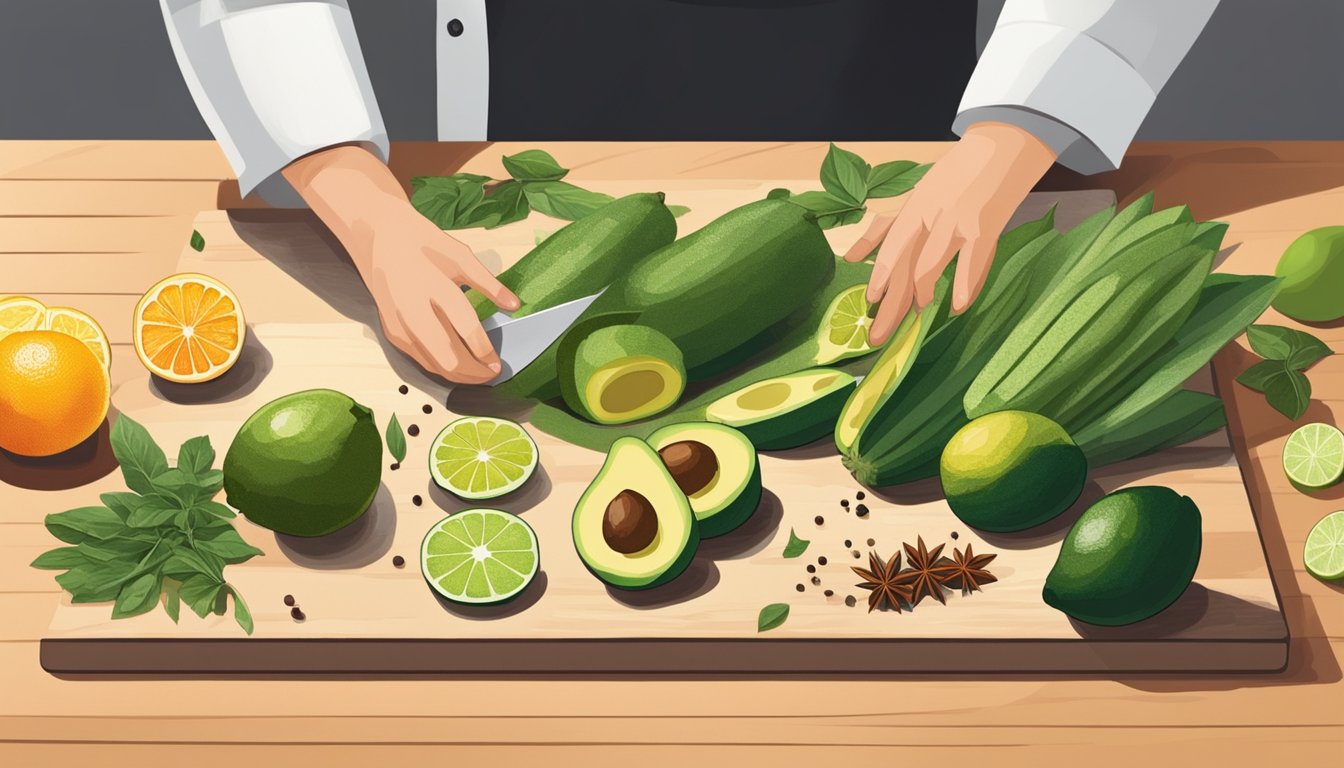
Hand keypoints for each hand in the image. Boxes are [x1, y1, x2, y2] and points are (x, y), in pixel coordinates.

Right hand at [283, 145, 519, 382]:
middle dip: (472, 373)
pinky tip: (457, 368)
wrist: (376, 235)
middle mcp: (412, 308)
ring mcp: (398, 323)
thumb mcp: (460, 255)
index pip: (465, 327)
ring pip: (431, 364)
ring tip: (479, 375)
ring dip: (458, 376)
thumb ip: (488, 283)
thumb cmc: (422, 241)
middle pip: (446, 356)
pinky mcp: (390, 331)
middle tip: (492, 374)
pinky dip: (440, 368)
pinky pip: (418, 359)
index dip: (484, 351)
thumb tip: (515, 305)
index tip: (499, 363)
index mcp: (433, 285)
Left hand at [843, 122, 1057, 344]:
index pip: (890, 251)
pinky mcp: (985, 227)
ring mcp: (956, 222)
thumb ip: (883, 229)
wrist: (1003, 144)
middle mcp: (929, 216)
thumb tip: (850, 257)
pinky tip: (955, 308)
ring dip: (920, 293)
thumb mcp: (915, 197)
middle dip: (890, 305)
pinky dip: (963, 286)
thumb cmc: (958, 175)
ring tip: (916, 314)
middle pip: (903, 266)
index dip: (880, 279)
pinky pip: (971, 262)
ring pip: (929, 264)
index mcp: (913, 209)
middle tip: (878, 336)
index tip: (870, 306)